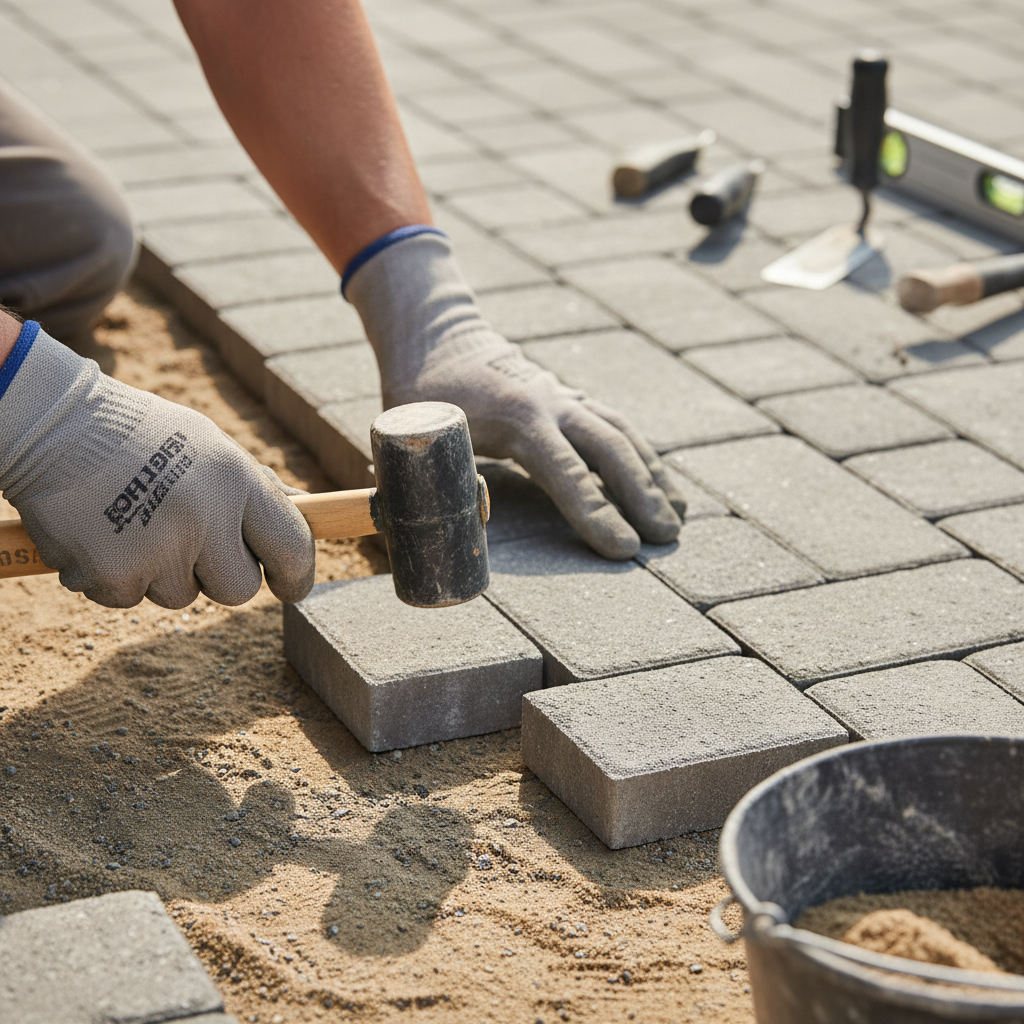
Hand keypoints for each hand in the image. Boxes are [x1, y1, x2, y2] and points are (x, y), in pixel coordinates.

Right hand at [0, 324, 313, 607]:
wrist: (49, 424)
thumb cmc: (139, 435)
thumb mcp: (210, 446)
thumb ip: (255, 488)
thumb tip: (307, 513)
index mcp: (235, 480)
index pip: (292, 546)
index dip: (297, 575)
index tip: (292, 586)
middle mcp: (204, 517)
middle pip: (239, 589)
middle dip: (220, 577)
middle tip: (191, 544)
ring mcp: (157, 550)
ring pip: (180, 596)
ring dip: (161, 572)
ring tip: (133, 520)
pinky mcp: (113, 576)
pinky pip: (130, 598)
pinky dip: (116, 576)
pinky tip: (101, 532)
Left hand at [347, 231, 684, 558]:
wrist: (439, 337)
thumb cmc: (421, 393)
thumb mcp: (414, 433)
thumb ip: (434, 479)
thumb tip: (454, 529)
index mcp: (518, 416)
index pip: (567, 472)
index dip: (596, 513)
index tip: (624, 549)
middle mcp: (552, 402)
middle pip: (611, 449)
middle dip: (643, 495)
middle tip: (667, 538)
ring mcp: (566, 396)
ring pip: (622, 434)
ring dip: (654, 475)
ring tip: (679, 518)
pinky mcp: (571, 398)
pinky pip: (616, 426)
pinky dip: (643, 456)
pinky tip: (662, 484)